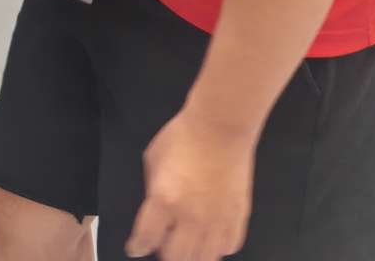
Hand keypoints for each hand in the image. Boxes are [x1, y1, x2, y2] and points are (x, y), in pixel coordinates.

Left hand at [124, 107, 256, 260]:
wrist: (220, 127)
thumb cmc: (182, 136)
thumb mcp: (153, 160)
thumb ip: (151, 190)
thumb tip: (154, 211)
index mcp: (164, 200)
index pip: (146, 239)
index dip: (138, 247)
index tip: (136, 248)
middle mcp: (191, 217)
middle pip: (176, 258)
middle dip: (164, 254)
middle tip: (162, 243)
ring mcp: (217, 220)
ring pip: (204, 259)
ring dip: (191, 255)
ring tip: (185, 245)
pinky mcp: (238, 218)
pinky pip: (228, 247)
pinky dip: (216, 247)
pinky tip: (210, 237)